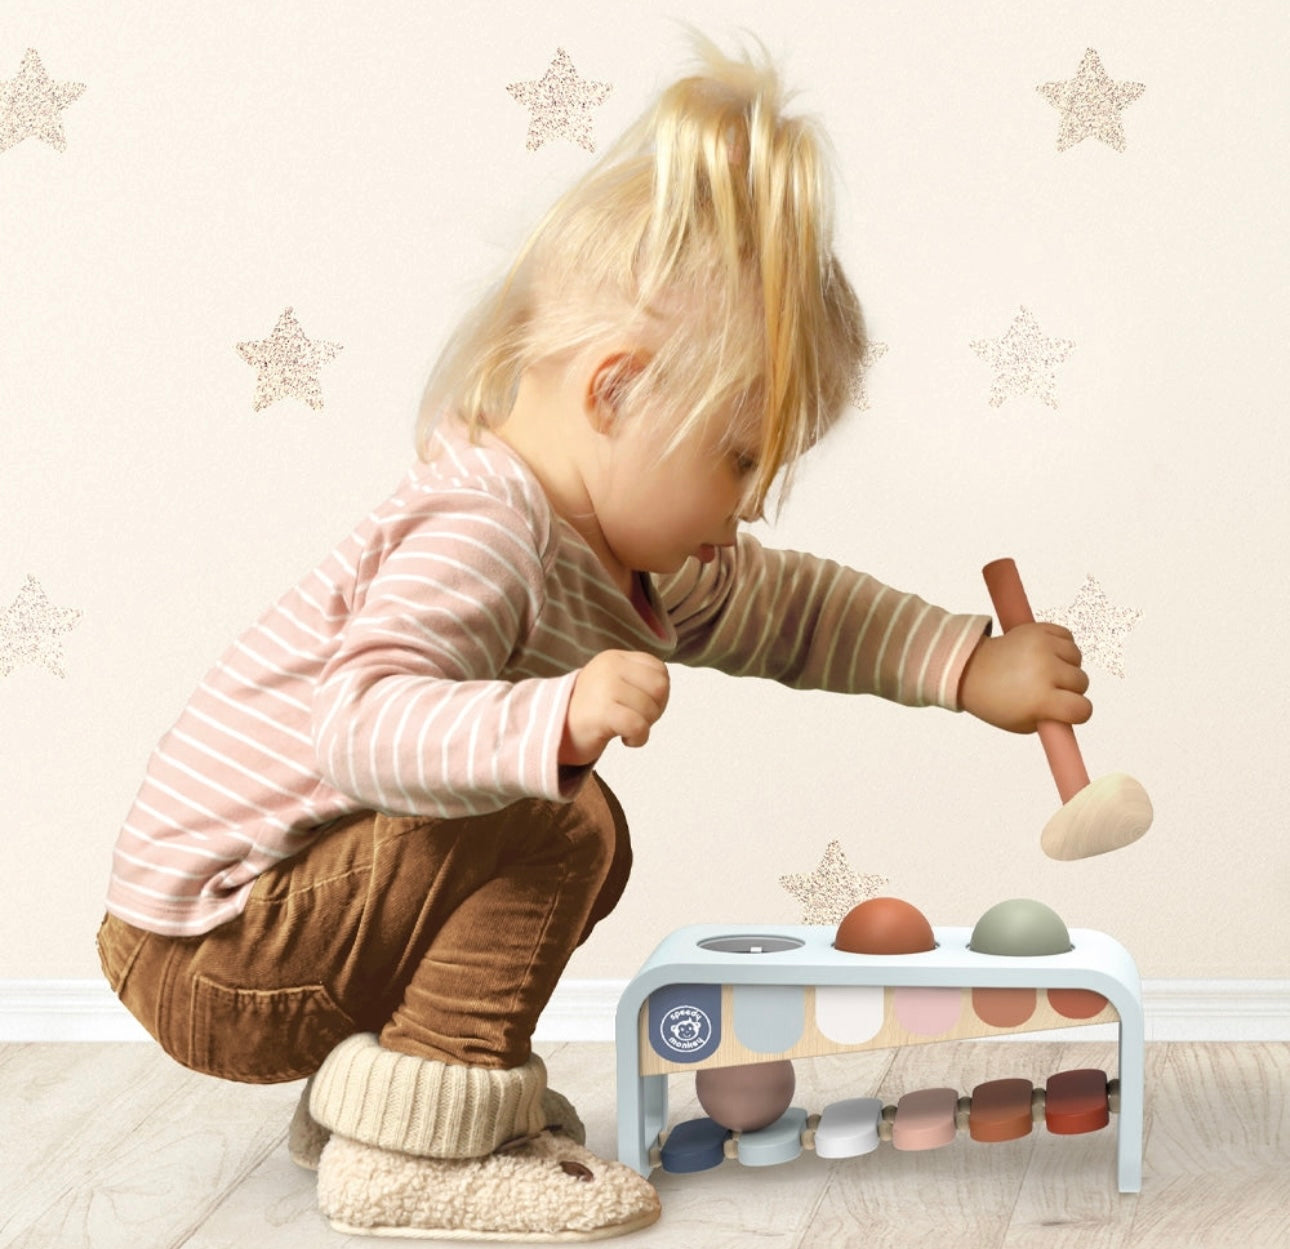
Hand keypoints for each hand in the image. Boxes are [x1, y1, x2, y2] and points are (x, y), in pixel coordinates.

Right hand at [559, 650, 670, 765]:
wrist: (552, 731)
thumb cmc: (589, 711)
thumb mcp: (613, 683)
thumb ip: (638, 679)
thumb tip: (664, 687)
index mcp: (614, 658)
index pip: (659, 670)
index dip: (659, 693)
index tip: (641, 706)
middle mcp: (610, 667)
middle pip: (660, 687)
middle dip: (656, 709)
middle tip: (636, 720)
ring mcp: (605, 688)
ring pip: (650, 709)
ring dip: (645, 727)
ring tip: (626, 730)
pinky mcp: (602, 712)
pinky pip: (638, 726)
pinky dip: (638, 738)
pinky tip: (626, 740)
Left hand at [958, 623, 1091, 733]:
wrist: (970, 670)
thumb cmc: (997, 701)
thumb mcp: (1024, 724)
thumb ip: (1054, 720)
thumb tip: (1077, 710)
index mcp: (1040, 699)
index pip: (1082, 708)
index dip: (1078, 713)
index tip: (1067, 711)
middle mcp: (1043, 669)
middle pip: (1082, 681)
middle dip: (1070, 689)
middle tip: (1049, 690)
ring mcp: (1041, 646)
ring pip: (1077, 657)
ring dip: (1067, 665)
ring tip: (1045, 671)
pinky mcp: (1037, 629)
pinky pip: (1067, 636)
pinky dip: (1061, 646)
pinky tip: (1046, 655)